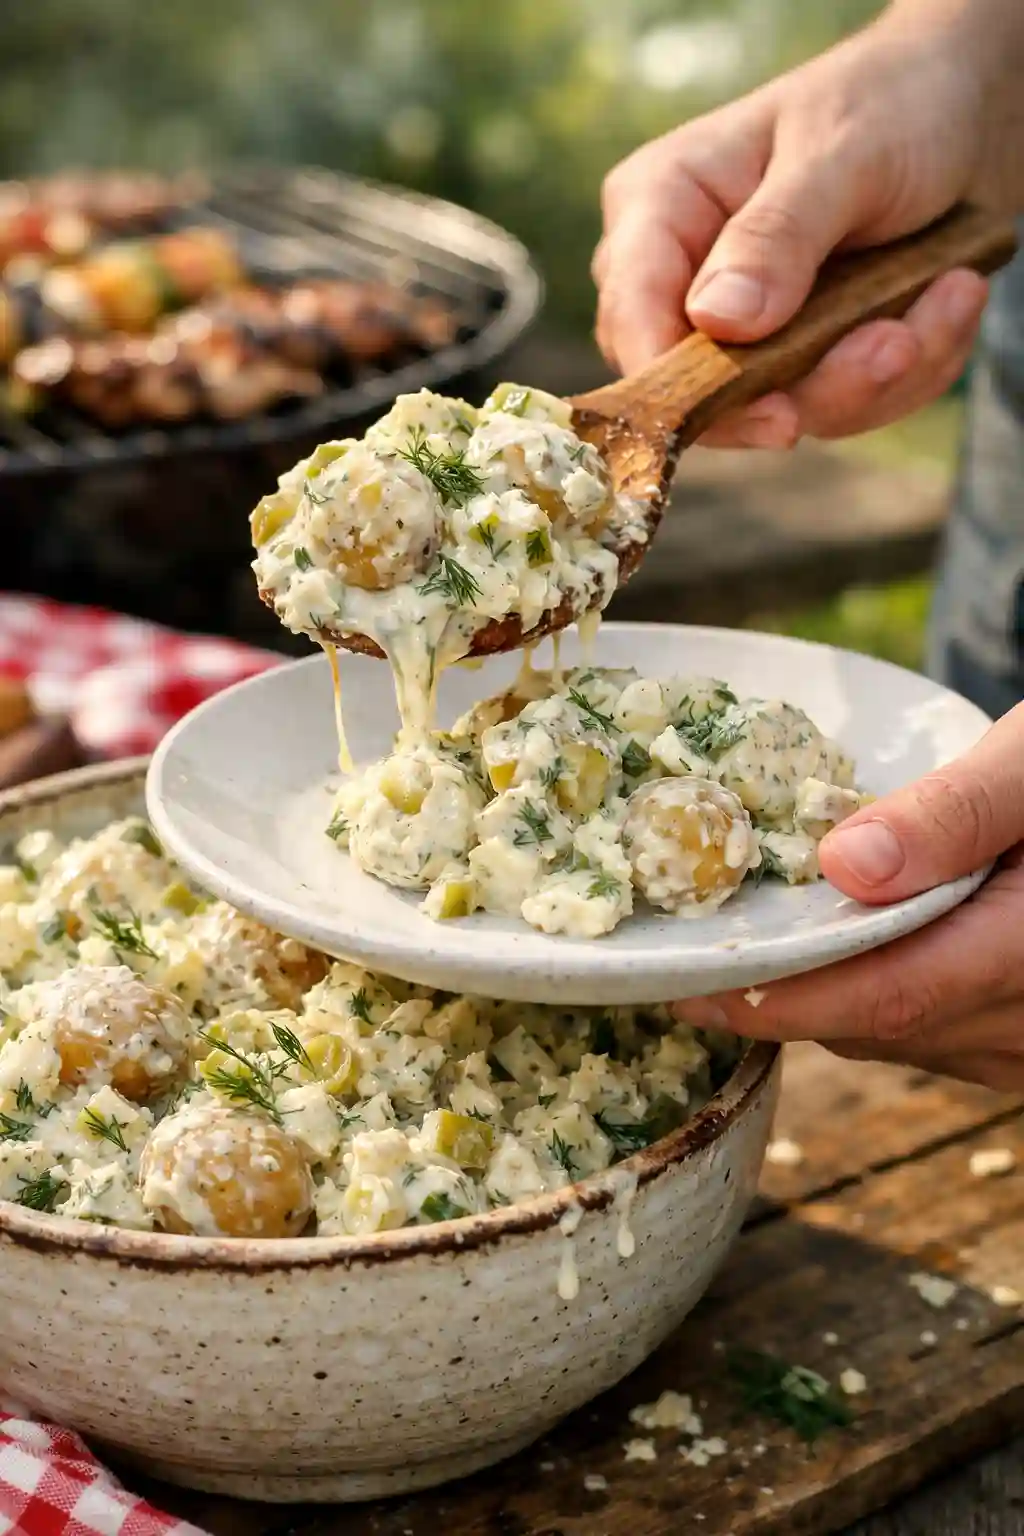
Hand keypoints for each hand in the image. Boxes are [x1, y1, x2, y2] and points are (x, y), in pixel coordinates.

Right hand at [594, 8, 992, 447]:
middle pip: (704, 390)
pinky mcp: (798, 361)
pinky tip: (950, 299)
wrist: (966, 114)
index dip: (684, 386)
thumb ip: (775, 235)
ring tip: (953, 294)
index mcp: (659, 208)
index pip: (634, 319)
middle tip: (901, 342)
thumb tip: (716, 322)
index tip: (775, 416)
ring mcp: (742, 331)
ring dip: (880, 376)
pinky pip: (841, 406)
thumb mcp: (838, 152)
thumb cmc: (888, 103)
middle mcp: (685, 280)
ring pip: (784, 410)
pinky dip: (910, 370)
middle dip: (816, 385)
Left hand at [675, 702, 1023, 1091]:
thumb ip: (956, 814)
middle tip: (682, 954)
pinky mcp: (1021, 1039)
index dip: (774, 998)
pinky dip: (865, 996)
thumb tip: (842, 862)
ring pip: (893, 1036)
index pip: (883, 999)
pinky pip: (925, 1033)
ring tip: (735, 947)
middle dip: (774, 996)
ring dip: (817, 998)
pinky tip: (826, 951)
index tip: (682, 983)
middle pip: (874, 1025)